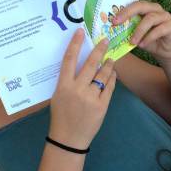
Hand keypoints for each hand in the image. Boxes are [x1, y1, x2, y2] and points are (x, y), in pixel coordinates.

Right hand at [48, 30, 116, 148]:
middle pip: (90, 64)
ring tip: (111, 59)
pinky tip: (112, 74)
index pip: (69, 59)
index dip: (75, 44)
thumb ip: (67, 81)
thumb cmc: (61, 116)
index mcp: (63, 86)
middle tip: (105, 40)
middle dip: (99, 50)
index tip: (80, 31)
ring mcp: (90, 98)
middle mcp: (77, 89)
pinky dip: (112, 79)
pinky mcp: (101, 106)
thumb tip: (78, 64)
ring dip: (108, 65)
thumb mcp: (58, 96)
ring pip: (103, 75)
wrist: (68, 139)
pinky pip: (109, 87)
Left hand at [113, 0, 170, 61]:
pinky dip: (149, 38)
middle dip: (128, 14)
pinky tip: (142, 45)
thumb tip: (111, 29)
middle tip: (117, 24)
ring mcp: (165, 16)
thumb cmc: (148, 40)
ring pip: (150, 19)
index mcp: (146, 8)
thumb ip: (127, 29)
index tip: (113, 20)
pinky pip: (159, 30)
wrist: (165, 52)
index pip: (134, 4)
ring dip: (139, 31)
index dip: (123, 11)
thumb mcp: (136, 34)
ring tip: (132, 42)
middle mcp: (156, 9)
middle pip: (141, 6)